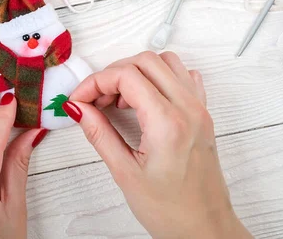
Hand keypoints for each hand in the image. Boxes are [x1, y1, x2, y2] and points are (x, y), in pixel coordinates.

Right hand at [65, 52, 251, 238]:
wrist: (205, 229)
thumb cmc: (171, 210)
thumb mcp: (125, 173)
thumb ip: (99, 133)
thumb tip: (77, 108)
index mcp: (168, 123)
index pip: (126, 76)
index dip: (95, 82)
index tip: (79, 99)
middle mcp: (188, 108)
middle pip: (145, 60)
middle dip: (113, 73)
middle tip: (96, 100)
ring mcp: (199, 108)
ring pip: (166, 61)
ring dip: (138, 71)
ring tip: (120, 100)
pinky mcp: (203, 113)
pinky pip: (184, 76)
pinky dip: (161, 77)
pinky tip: (147, 99)